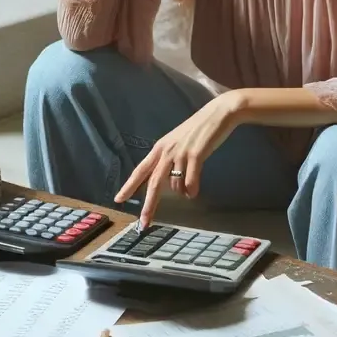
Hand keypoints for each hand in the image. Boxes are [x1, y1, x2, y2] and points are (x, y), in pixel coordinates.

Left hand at [114, 93, 241, 226]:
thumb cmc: (199, 129)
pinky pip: (190, 182)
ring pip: (175, 185)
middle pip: (153, 183)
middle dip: (148, 206)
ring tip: (190, 190)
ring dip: (181, 192)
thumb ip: (170, 160)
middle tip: (144, 223)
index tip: (118, 200)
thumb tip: (168, 183)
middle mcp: (166, 151)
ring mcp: (180, 153)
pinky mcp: (195, 155)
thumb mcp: (178, 143)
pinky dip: (192, 190)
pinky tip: (194, 192)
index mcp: (160, 148)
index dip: (129, 186)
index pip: (140, 170)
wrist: (218, 114)